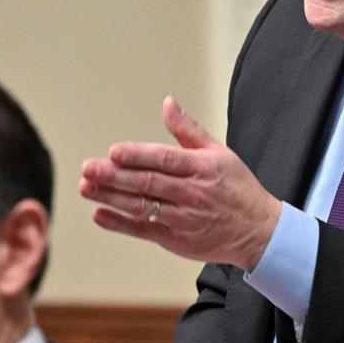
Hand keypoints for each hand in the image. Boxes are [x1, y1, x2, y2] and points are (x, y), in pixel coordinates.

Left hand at [79, 96, 282, 270]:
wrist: (257, 231)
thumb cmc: (237, 188)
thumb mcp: (219, 152)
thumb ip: (188, 130)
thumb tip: (168, 103)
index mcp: (201, 168)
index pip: (164, 160)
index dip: (137, 155)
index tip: (113, 152)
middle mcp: (191, 194)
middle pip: (147, 183)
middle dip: (114, 176)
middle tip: (89, 168)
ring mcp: (182, 219)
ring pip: (141, 207)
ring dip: (111, 197)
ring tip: (86, 188)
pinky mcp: (176, 239)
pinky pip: (143, 231)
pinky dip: (120, 223)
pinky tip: (99, 214)